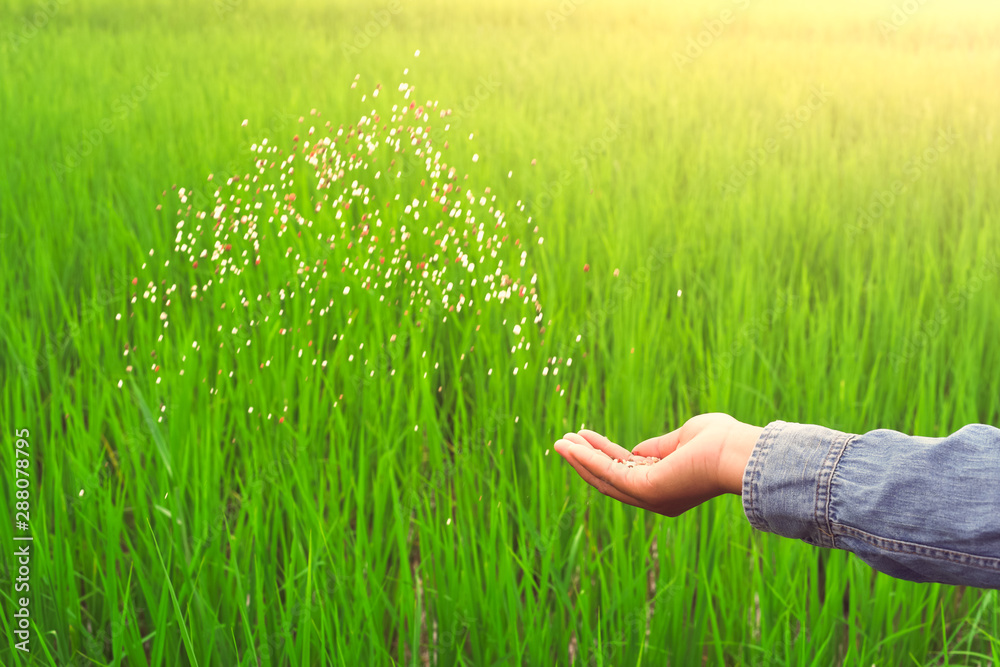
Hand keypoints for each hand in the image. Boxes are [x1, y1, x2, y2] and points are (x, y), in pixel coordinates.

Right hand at [553, 413, 762, 516]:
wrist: (738, 453)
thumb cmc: (720, 442)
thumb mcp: (683, 438)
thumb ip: (659, 446)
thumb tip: (636, 450)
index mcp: (667, 486)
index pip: (627, 471)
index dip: (603, 454)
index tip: (584, 437)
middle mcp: (656, 498)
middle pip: (610, 479)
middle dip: (585, 460)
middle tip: (563, 442)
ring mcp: (650, 496)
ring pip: (605, 478)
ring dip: (580, 459)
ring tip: (559, 442)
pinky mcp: (645, 490)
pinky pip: (609, 473)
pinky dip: (588, 459)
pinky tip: (573, 445)